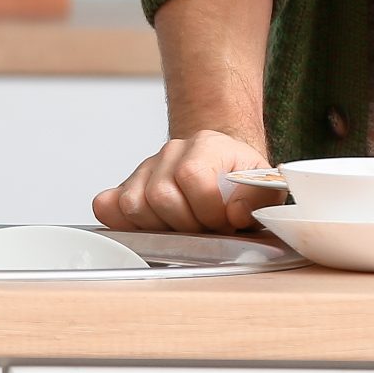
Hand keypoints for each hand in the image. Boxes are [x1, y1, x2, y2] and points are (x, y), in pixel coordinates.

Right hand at [93, 128, 273, 232]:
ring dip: (161, 226)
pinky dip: (122, 222)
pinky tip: (149, 227)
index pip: (192, 177)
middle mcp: (172, 151)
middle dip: (186, 224)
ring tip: (183, 227)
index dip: (208, 210)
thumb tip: (235, 213)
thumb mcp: (265, 188)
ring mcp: (146, 168)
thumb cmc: (240, 184)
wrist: (222, 170)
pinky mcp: (127, 187)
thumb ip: (259, 199)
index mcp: (207, 145)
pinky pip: (108, 206)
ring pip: (134, 204)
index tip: (224, 221)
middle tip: (204, 228)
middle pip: (160, 195)